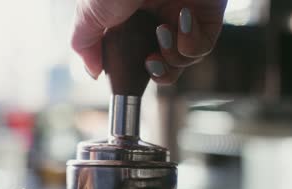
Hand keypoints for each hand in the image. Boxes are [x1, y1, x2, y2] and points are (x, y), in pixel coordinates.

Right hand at [71, 0, 226, 84]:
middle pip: (162, 64)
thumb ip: (84, 43)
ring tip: (162, 32)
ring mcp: (181, 18)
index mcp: (129, 18)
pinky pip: (201, 48)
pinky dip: (191, 42)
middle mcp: (156, 18)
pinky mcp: (206, 17)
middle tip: (149, 63)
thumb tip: (92, 72)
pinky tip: (183, 19)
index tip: (124, 73)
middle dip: (157, 72)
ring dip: (171, 56)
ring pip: (181, 61)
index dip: (131, 70)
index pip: (133, 55)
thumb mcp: (90, 12)